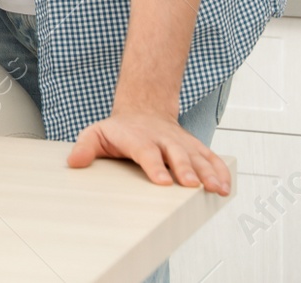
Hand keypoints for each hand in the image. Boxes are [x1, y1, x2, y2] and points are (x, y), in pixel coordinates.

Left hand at [67, 105, 231, 193]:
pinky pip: (211, 159)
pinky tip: (226, 187)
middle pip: (176, 155)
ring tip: (216, 190)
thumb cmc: (119, 130)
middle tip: (191, 185)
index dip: (155, 167)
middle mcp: (163, 140)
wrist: (143, 110)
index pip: (147, 153)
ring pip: (198, 158)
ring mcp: (181, 144)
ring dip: (208, 173)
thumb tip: (73, 162)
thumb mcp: (96, 133)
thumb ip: (85, 147)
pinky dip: (221, 171)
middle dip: (184, 170)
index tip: (162, 181)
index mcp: (138, 139)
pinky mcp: (195, 148)